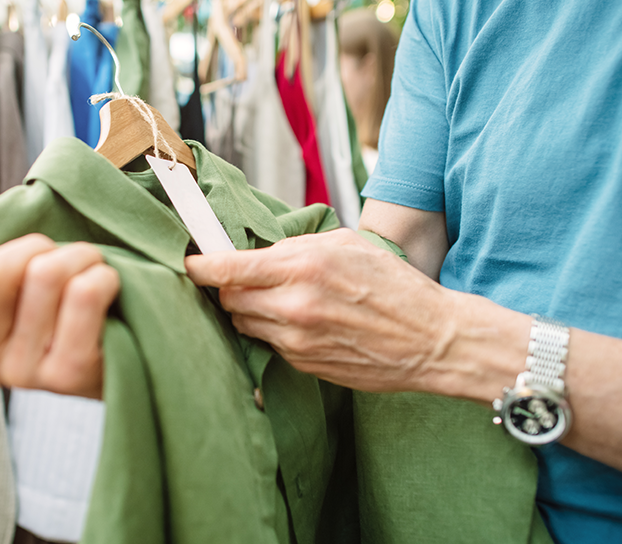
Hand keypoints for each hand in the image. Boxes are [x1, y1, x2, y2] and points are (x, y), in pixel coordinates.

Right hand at [0, 234, 118, 397]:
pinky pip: (82, 294)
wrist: (128, 353)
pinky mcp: (70, 376)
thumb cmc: (63, 305)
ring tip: (89, 271)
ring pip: (43, 274)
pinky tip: (107, 289)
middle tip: (59, 261)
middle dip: (34, 247)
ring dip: (78, 256)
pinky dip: (102, 276)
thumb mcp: (8, 283)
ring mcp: (24, 375)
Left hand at [185, 229, 470, 392]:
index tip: (191, 262)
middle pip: (229, 299)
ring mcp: (297, 340)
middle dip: (229, 287)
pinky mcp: (303, 365)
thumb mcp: (347, 244)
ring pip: (245, 324)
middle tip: (243, 278)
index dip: (200, 265)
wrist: (430, 340)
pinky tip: (302, 322)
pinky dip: (275, 331)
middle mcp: (294, 306)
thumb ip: (296, 246)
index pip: (227, 268)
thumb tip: (258, 252)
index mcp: (303, 267)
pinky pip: (270, 344)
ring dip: (251, 311)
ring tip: (280, 300)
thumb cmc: (395, 286)